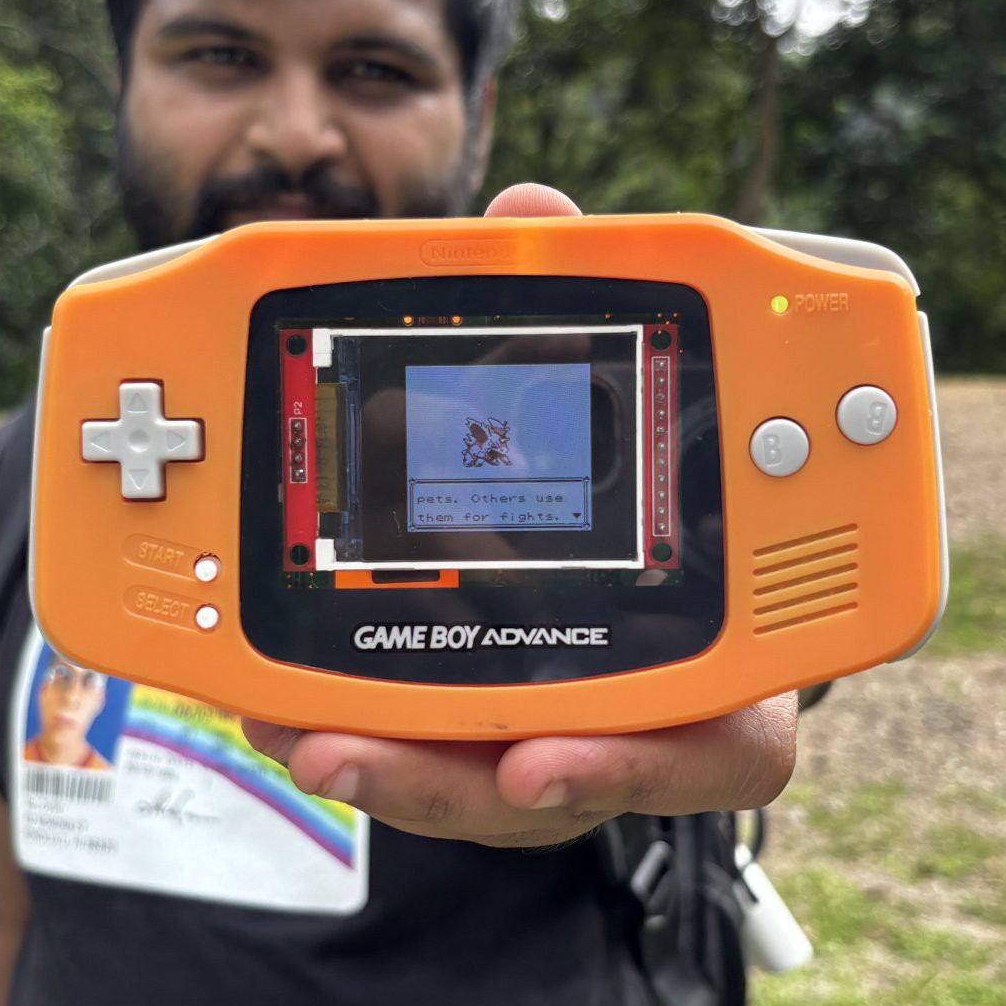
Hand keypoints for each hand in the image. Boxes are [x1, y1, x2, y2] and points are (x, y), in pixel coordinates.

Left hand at [240, 183, 800, 848]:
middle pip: (565, 790)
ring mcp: (566, 739)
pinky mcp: (489, 739)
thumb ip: (588, 319)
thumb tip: (532, 215)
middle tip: (348, 750)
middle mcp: (651, 720)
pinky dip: (353, 730)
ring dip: (384, 767)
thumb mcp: (625, 392)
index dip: (641, 763)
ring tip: (288, 728)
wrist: (659, 540)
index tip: (541, 760)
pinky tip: (275, 701)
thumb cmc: (658, 472)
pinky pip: (426, 757)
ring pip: (482, 791)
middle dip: (453, 783)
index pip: (725, 748)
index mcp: (730, 656)